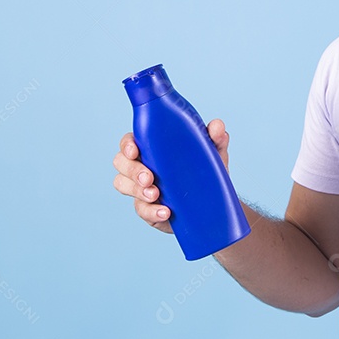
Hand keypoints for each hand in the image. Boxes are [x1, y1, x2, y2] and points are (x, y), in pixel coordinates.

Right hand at [112, 118, 231, 233]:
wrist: (214, 204)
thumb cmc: (207, 171)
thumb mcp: (213, 153)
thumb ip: (216, 137)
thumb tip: (217, 126)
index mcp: (153, 148)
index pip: (130, 141)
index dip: (127, 145)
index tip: (134, 151)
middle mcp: (142, 165)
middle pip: (121, 163)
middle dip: (131, 170)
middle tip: (149, 178)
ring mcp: (142, 188)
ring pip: (122, 184)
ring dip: (136, 190)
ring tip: (156, 195)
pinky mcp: (147, 208)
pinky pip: (141, 210)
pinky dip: (151, 211)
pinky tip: (165, 212)